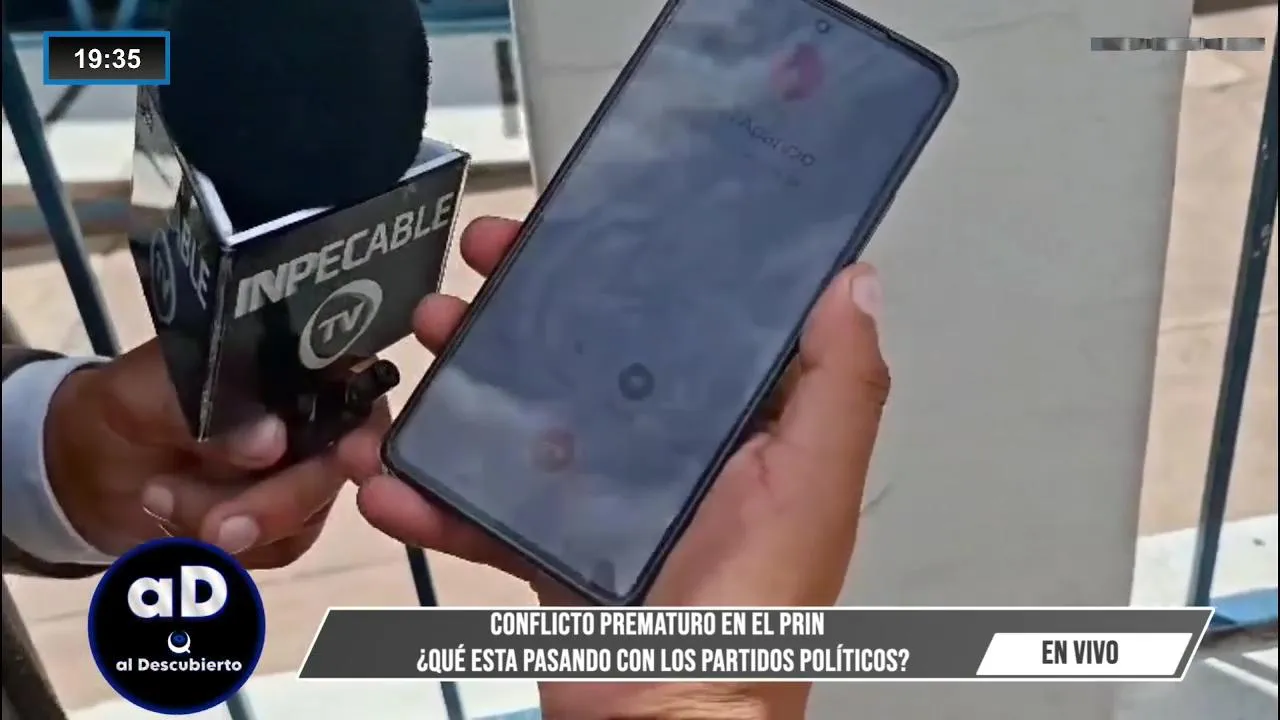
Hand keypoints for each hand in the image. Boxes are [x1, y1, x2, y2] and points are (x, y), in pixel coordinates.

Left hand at [46, 341, 389, 568]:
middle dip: (275, 503)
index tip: (350, 459)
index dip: (364, 427)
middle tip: (213, 528)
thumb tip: (274, 443)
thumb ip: (206, 411)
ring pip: (303, 517)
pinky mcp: (288, 524)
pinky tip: (176, 519)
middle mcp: (318, 420)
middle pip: (338, 469)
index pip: (359, 392)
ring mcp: (308, 475)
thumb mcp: (143, 397)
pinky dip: (221, 547)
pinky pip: (276, 549)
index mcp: (295, 368)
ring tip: (159, 498)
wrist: (89, 471)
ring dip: (226, 523)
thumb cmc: (120, 410)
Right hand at [339, 217, 888, 718]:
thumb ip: (837, 390)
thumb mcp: (808, 491)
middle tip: (473, 261)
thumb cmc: (748, 618)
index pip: (679, 320)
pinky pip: (480, 503)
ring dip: (461, 378)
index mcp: (731, 427)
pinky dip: (430, 489)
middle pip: (585, 352)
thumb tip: (855, 281)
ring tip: (421, 343)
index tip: (570, 222)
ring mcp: (599, 498)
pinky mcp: (546, 546)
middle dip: (523, 303)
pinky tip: (388, 474)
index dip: (628, 262)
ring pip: (521, 414)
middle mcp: (666, 451)